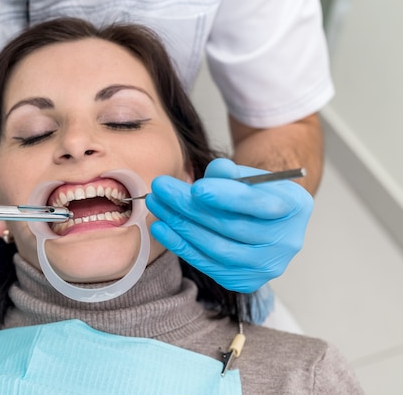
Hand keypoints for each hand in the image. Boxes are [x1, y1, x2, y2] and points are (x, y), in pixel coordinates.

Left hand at [146, 158, 312, 292]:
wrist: (266, 222)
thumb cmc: (255, 193)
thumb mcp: (248, 174)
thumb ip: (231, 172)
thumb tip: (215, 170)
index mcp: (294, 207)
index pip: (257, 204)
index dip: (226, 196)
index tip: (196, 187)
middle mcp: (286, 242)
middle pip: (231, 227)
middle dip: (190, 207)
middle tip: (161, 189)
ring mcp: (266, 266)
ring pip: (217, 248)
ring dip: (181, 226)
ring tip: (157, 205)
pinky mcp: (244, 280)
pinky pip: (208, 264)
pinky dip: (182, 246)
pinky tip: (162, 228)